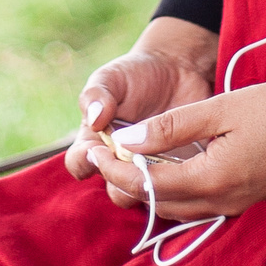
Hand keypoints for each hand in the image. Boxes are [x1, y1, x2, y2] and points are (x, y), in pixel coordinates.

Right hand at [61, 17, 216, 182]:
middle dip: (124, 178)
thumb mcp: (112, 77)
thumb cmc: (136, 74)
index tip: (98, 148)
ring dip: (153, 183)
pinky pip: (177, 190)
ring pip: (146, 196)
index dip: (84, 162)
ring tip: (163, 159)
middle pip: (114, 189)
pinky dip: (180, 182)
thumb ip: (97, 94)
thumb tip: (94, 118)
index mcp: (95, 142)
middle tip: (136, 157)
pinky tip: (185, 164)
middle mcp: (120, 163)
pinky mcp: (178, 173)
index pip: (79, 164)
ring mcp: (150, 170)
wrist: (178, 70)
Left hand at [77, 74, 265, 221]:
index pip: (147, 184)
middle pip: (159, 202)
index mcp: (212, 179)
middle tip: (101, 154)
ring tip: (126, 159)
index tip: (92, 148)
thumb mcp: (223, 108)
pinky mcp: (248, 196)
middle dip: (126, 180)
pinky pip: (200, 203)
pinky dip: (175, 189)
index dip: (115, 168)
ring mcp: (237, 203)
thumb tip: (128, 139)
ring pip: (179, 206)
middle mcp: (222, 201)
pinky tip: (168, 167)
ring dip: (149, 187)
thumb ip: (173, 127)